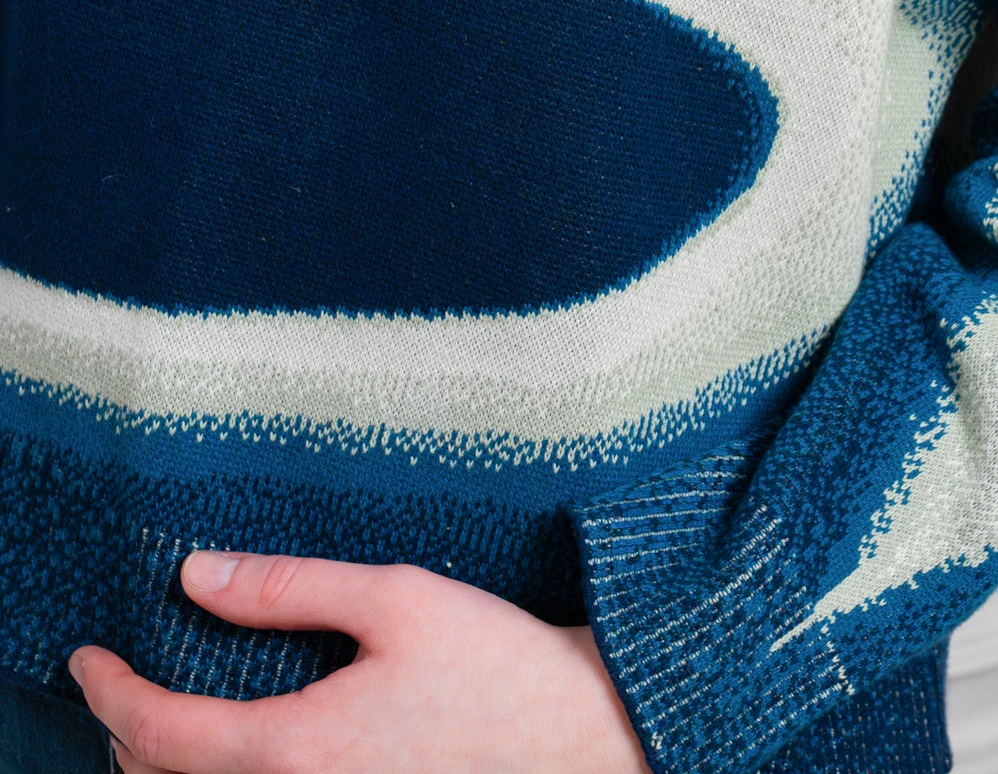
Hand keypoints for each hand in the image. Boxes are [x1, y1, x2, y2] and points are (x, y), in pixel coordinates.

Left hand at [69, 550, 648, 773]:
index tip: (85, 656)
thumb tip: (197, 575)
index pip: (159, 733)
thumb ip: (290, 588)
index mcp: (295, 748)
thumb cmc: (496, 665)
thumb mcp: (397, 598)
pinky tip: (234, 745)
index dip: (110, 693)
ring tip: (159, 716)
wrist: (577, 738)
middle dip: (125, 734)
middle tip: (115, 681)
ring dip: (167, 764)